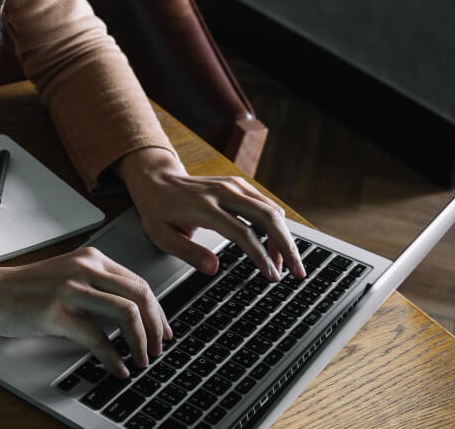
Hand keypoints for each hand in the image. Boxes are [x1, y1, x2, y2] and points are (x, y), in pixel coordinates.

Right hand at [0, 248, 170, 375]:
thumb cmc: (24, 289)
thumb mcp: (67, 277)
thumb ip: (97, 287)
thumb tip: (131, 315)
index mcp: (90, 258)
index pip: (138, 282)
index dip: (157, 310)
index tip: (162, 330)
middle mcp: (84, 268)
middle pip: (140, 295)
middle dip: (156, 326)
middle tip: (159, 348)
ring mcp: (70, 288)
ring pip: (126, 313)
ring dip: (141, 342)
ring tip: (143, 359)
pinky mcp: (56, 312)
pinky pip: (97, 337)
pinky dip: (113, 357)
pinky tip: (118, 368)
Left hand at [116, 148, 305, 281]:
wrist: (156, 179)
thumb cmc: (158, 210)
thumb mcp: (161, 235)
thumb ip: (187, 252)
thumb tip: (213, 268)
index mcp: (204, 207)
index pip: (242, 233)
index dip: (261, 256)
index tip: (272, 275)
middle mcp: (222, 192)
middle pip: (267, 217)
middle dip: (286, 246)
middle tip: (298, 272)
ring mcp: (232, 185)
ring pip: (270, 209)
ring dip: (283, 236)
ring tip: (286, 262)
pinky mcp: (238, 184)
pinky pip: (265, 203)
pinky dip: (276, 224)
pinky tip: (276, 243)